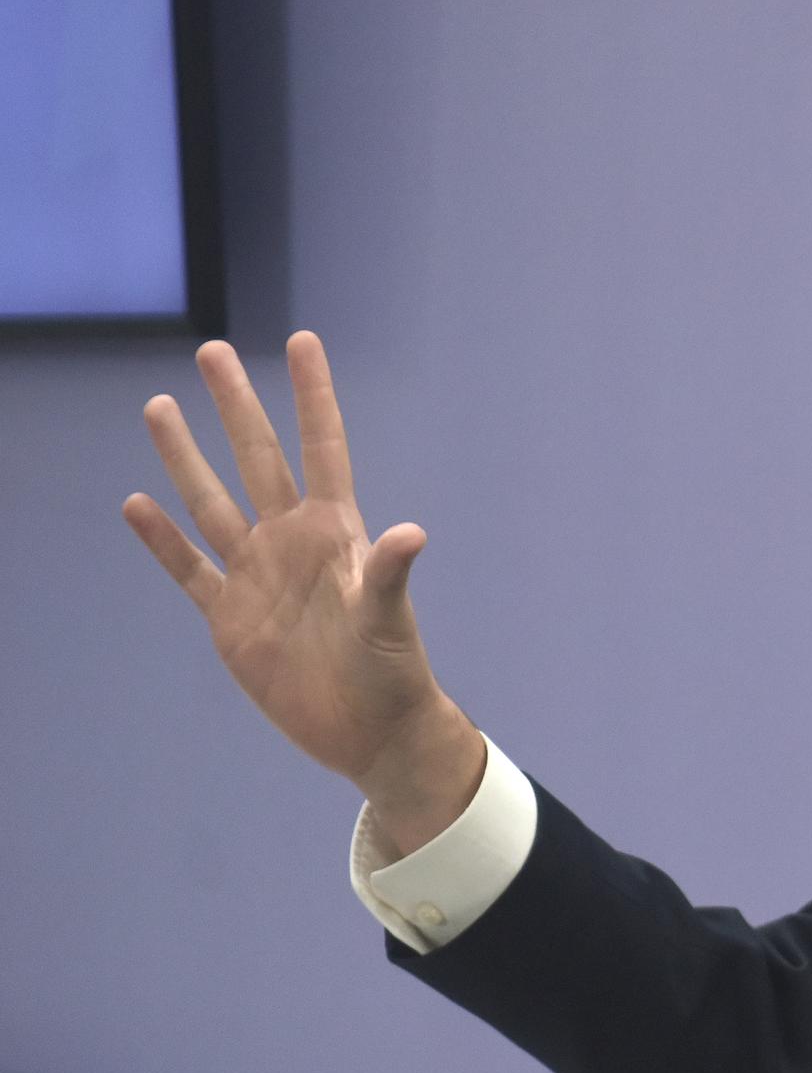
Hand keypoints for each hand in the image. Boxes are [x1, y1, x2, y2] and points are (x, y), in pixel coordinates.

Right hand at [123, 332, 482, 847]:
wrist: (369, 732)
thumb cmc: (394, 673)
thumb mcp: (391, 621)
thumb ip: (391, 575)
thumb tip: (412, 533)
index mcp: (338, 533)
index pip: (323, 447)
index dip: (313, 397)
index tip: (303, 340)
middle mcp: (293, 543)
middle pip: (258, 459)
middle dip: (236, 406)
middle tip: (212, 350)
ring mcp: (257, 576)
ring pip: (213, 503)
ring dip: (186, 457)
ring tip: (159, 405)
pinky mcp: (229, 618)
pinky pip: (190, 569)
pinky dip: (162, 540)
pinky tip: (137, 503)